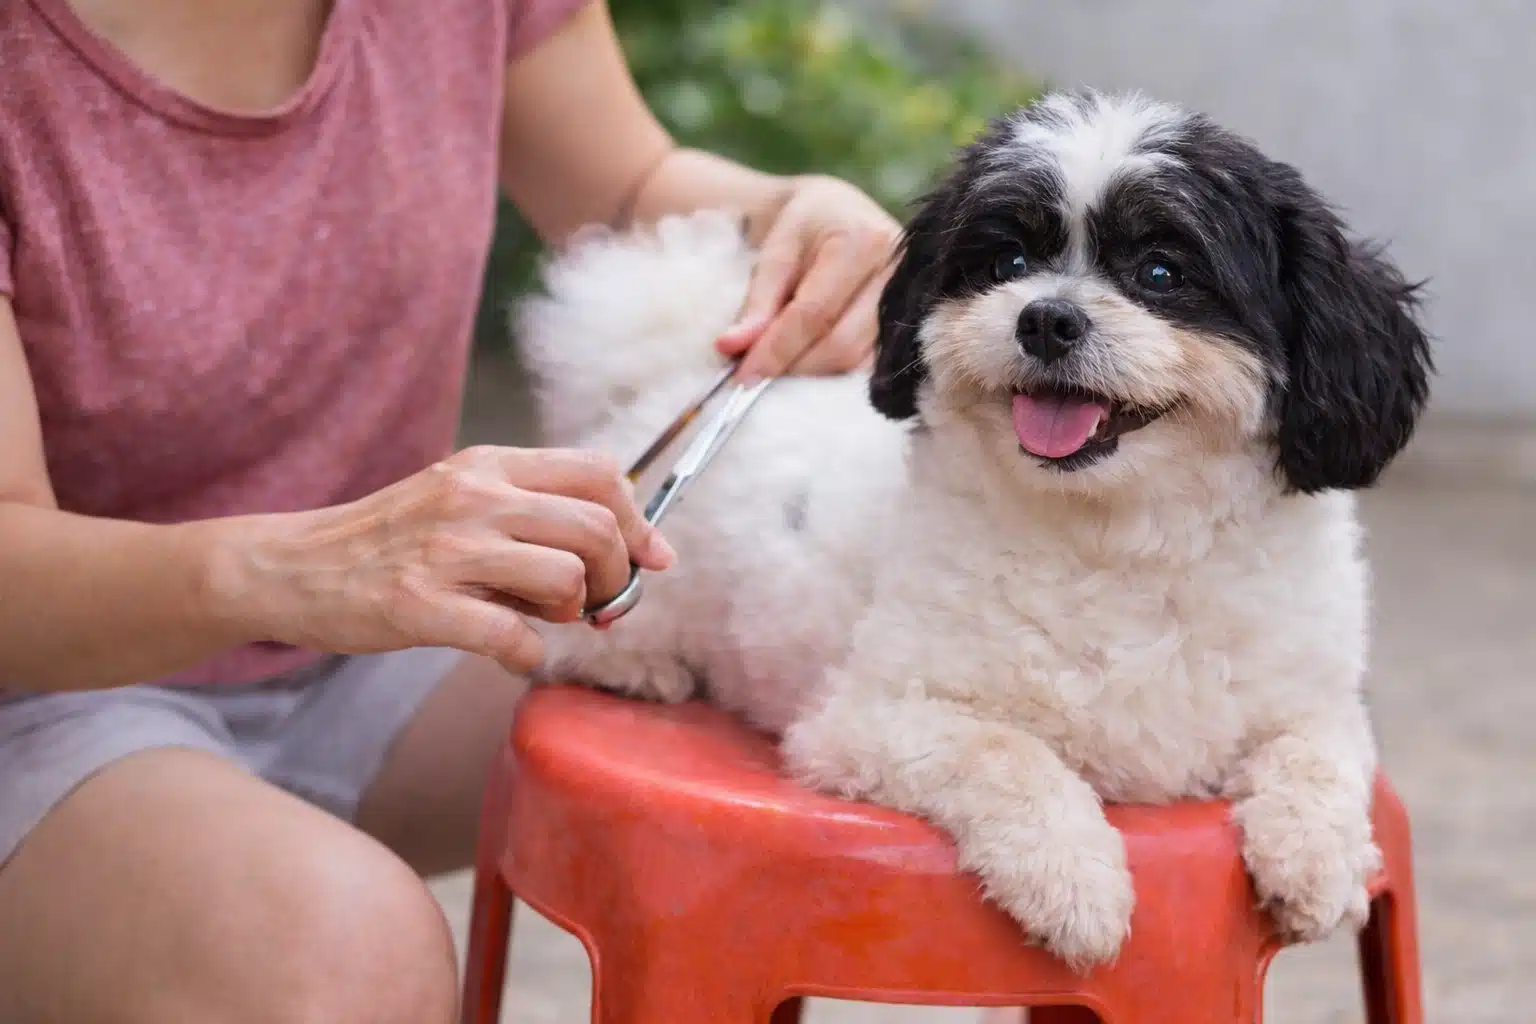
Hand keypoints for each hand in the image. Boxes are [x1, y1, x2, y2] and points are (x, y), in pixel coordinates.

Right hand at [229, 446, 673, 671]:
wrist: (291, 566)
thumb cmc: (391, 540)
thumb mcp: (459, 497)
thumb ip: (531, 510)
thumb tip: (627, 550)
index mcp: (489, 465)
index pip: (599, 472)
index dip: (639, 520)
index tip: (652, 559)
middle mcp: (472, 497)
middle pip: (596, 528)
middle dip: (614, 576)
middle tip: (595, 606)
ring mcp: (446, 551)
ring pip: (563, 579)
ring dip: (570, 613)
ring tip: (541, 620)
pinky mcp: (419, 606)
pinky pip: (512, 637)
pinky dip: (527, 655)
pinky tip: (510, 653)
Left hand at [715, 174, 901, 379]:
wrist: (841, 213)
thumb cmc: (807, 226)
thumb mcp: (777, 249)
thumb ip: (758, 301)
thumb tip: (732, 348)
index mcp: (863, 242)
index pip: (814, 313)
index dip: (776, 349)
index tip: (743, 376)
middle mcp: (898, 274)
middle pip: (841, 345)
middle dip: (794, 368)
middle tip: (756, 377)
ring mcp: (910, 304)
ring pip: (857, 363)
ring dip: (812, 376)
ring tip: (779, 368)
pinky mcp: (909, 327)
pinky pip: (869, 367)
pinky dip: (833, 375)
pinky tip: (808, 368)